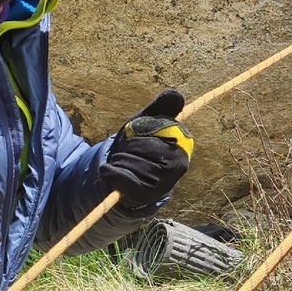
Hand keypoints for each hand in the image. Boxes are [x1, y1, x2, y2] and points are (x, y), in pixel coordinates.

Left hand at [99, 89, 193, 212]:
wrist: (131, 177)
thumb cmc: (141, 146)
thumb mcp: (149, 122)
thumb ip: (162, 107)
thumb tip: (176, 94)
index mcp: (183, 146)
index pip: (154, 128)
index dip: (140, 130)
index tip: (138, 134)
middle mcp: (178, 166)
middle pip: (140, 145)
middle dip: (127, 145)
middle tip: (130, 152)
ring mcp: (163, 183)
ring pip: (129, 161)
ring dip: (118, 159)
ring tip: (125, 164)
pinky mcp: (146, 196)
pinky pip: (122, 178)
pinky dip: (109, 173)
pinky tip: (108, 172)